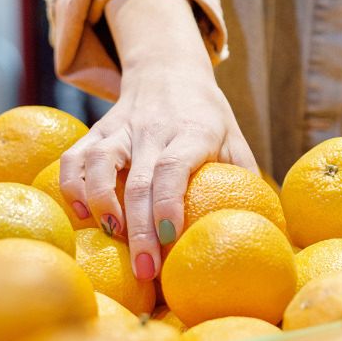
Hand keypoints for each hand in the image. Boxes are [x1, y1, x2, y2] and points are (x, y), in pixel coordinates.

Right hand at [59, 0, 255, 280]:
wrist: (169, 70)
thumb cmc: (208, 116)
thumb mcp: (234, 138)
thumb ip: (246, 176)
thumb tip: (269, 224)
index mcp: (193, 132)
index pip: (174, 167)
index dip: (169, 203)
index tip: (170, 237)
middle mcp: (153, 129)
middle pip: (139, 180)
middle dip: (140, 229)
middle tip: (144, 270)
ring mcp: (121, 128)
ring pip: (99, 164)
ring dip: (100, 204)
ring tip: (111, 239)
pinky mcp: (97, 130)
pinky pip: (74, 157)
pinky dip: (72, 186)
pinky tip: (82, 214)